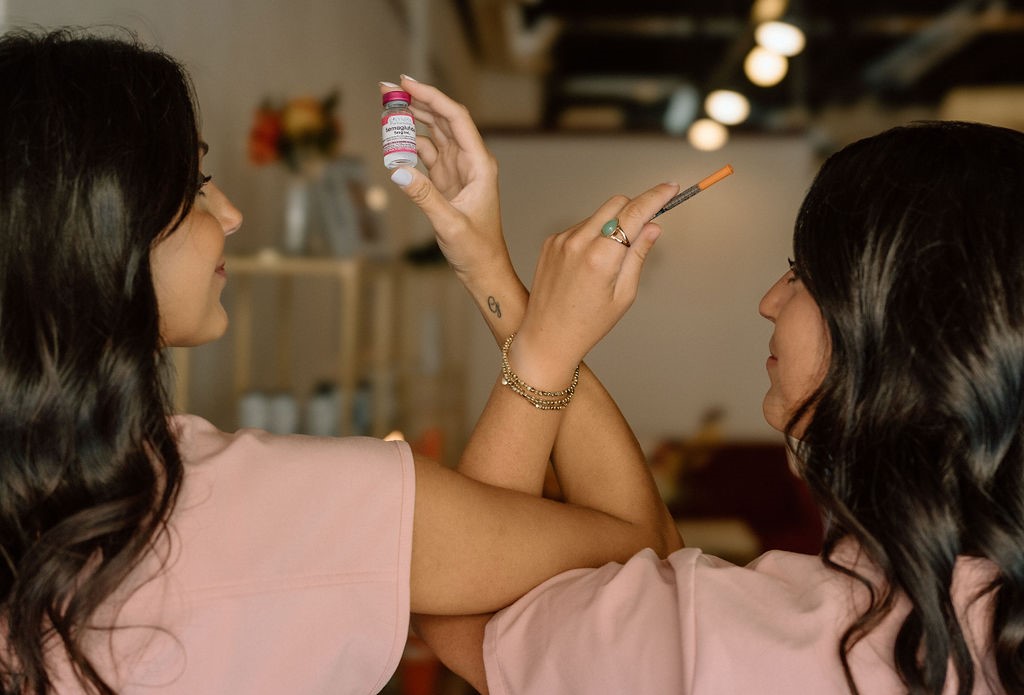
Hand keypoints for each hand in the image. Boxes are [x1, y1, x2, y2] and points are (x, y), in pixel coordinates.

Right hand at [381, 76, 509, 283]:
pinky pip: (426, 153)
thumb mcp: (449, 224)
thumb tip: (397, 170)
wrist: (483, 270)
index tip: (406, 83)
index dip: (432, 97)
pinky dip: (410, 143)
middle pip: (443, 119)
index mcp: (479, 164)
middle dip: (417, 100)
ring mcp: (457, 170)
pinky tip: (393, 136)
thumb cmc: (476, 250)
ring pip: (434, 133)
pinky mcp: (446, 181)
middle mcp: (470, 161)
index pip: (456, 119)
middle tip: (387, 87)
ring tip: (386, 105)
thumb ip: (424, 197)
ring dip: (412, 118)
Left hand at [510, 182, 680, 389]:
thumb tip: (653, 226)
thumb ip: (638, 255)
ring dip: (612, 225)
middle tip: (646, 227)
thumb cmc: (588, 324)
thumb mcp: (624, 294)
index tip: (671, 188)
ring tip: (610, 262)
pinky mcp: (551, 242)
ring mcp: (561, 239)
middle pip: (617, 203)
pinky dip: (593, 235)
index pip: (635, 212)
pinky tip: (589, 265)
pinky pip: (580, 227)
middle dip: (635, 208)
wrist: (547, 337)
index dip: (657, 196)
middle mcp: (579, 242)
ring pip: (598, 215)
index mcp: (601, 257)